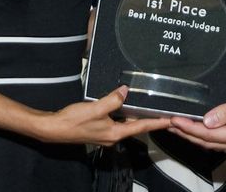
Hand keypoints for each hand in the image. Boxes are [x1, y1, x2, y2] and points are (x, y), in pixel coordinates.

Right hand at [37, 86, 170, 145]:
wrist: (55, 128)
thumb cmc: (74, 120)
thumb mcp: (95, 108)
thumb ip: (112, 100)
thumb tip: (125, 91)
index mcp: (115, 133)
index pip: (141, 127)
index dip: (157, 122)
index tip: (170, 119)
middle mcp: (113, 136)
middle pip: (135, 126)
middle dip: (148, 118)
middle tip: (162, 109)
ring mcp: (105, 133)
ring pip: (125, 123)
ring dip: (135, 115)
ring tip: (147, 105)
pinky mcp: (98, 129)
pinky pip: (115, 121)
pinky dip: (122, 113)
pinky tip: (123, 105)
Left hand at [169, 79, 225, 150]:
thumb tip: (206, 121)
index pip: (208, 135)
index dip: (188, 128)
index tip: (172, 119)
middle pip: (208, 141)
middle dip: (186, 134)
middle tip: (167, 124)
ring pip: (214, 142)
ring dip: (195, 135)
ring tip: (178, 126)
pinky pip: (221, 138)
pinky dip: (207, 134)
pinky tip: (200, 128)